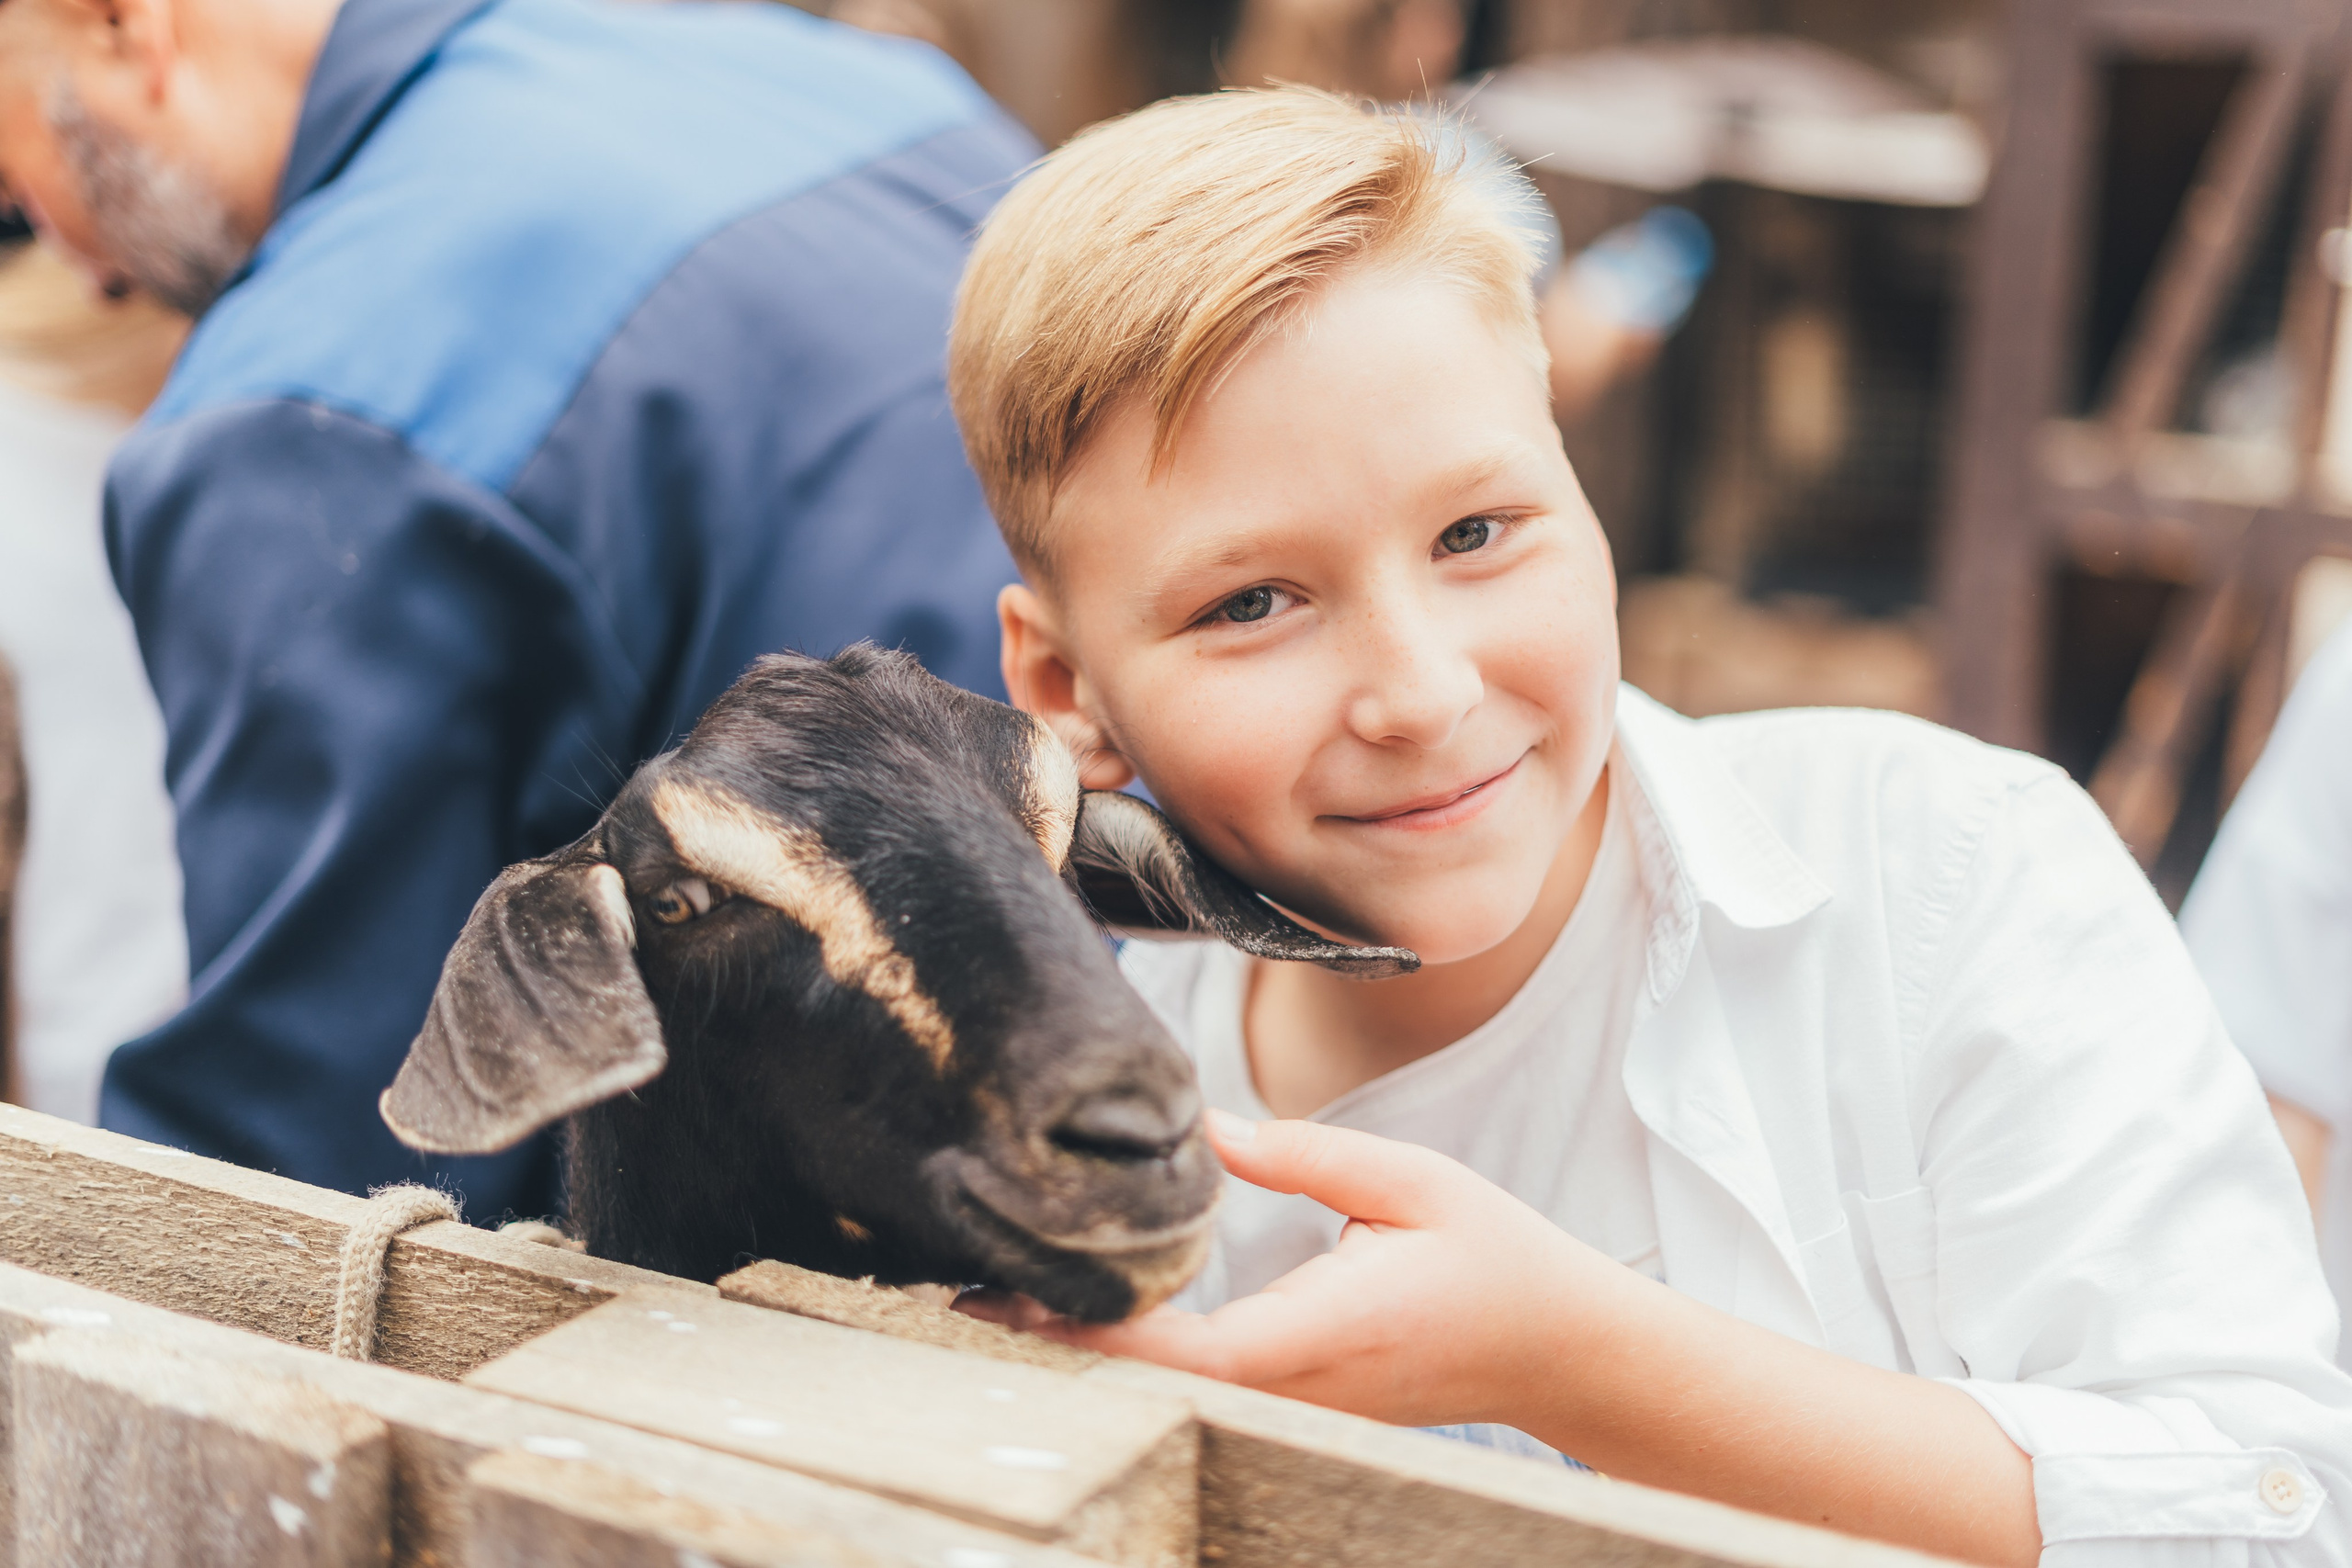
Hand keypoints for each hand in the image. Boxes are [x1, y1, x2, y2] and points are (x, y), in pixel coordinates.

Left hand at [962, 1109, 2040, 1564]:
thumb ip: (1296, 1154)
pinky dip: (1127, 1355)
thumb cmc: (1494, 1256)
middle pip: (1137, 1383)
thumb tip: (1198, 1125)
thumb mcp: (1404, 1181)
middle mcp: (1284, 1388)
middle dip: (1044, 1338)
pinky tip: (1079, 1309)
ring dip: (1079, 1347)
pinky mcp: (1295, 1402)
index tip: (990, 1291)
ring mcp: (1288, 1406)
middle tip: (945, 1280)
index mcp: (1305, 1338)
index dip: (1069, 1329)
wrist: (1565, 1348)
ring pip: (1160, 1391)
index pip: (1161, 1349)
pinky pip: (1193, 1386)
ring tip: (988, 1284)